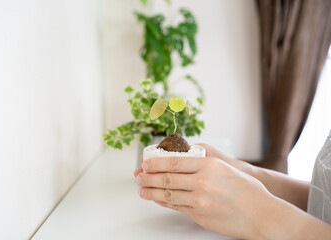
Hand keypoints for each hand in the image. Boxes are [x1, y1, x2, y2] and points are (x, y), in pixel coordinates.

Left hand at [134, 153, 271, 238]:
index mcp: (209, 166)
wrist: (261, 214)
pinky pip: (175, 206)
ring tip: (141, 188)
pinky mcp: (199, 215)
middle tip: (138, 175)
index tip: (146, 162)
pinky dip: (163, 201)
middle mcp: (202, 182)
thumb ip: (204, 162)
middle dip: (148, 176)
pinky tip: (157, 198)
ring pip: (168, 193)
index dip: (156, 162)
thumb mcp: (226, 167)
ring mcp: (199, 200)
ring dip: (151, 191)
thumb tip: (183, 160)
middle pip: (167, 178)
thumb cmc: (249, 190)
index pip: (174, 162)